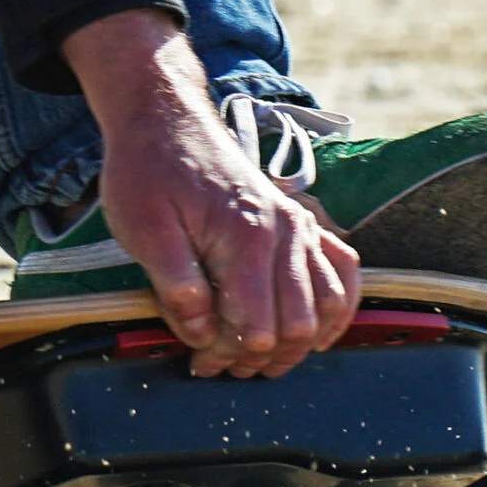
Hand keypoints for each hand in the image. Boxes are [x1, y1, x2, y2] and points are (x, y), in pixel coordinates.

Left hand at [60, 11, 358, 377]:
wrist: (166, 121)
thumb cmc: (147, 173)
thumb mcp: (142, 231)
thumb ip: (175, 286)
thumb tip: (201, 333)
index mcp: (246, 238)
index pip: (255, 326)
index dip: (227, 356)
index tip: (197, 364)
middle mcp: (285, 232)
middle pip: (296, 325)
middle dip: (259, 357)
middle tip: (219, 366)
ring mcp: (299, 226)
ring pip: (327, 305)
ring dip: (298, 343)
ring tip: (258, 359)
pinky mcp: (302, 222)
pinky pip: (344, 271)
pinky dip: (337, 309)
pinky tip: (318, 334)